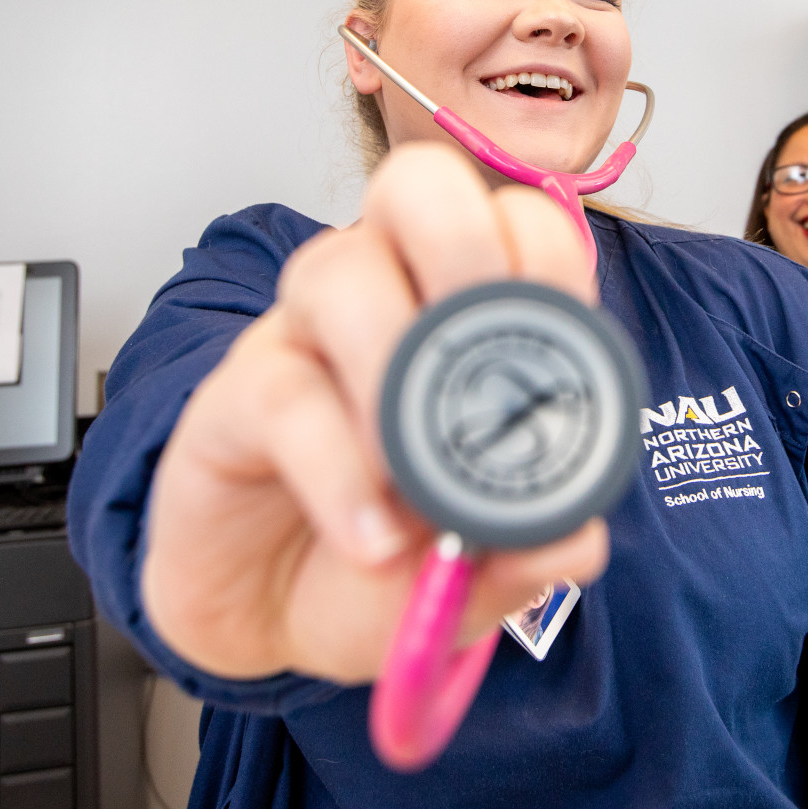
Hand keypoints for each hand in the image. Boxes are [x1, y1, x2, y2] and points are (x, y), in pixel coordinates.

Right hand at [139, 142, 611, 682]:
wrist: (271, 624)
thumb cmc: (384, 562)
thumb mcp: (477, 570)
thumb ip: (529, 551)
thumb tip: (576, 540)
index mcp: (463, 309)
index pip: (517, 217)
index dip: (550, 265)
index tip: (561, 367)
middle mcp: (382, 294)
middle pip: (419, 184)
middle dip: (469, 250)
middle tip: (489, 362)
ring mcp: (301, 334)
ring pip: (339, 270)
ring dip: (394, 369)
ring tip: (416, 483)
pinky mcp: (232, 395)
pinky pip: (282, 394)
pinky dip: (338, 470)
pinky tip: (374, 537)